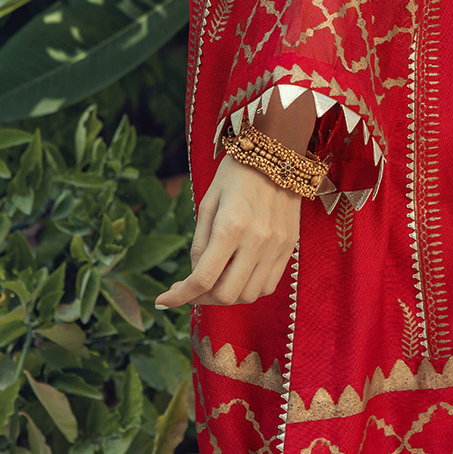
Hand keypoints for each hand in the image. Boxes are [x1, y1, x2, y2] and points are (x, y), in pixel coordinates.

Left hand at [154, 153, 301, 308]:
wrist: (277, 153)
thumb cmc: (236, 174)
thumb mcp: (208, 203)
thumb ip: (200, 243)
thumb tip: (194, 276)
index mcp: (231, 226)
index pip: (203, 278)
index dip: (180, 297)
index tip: (163, 300)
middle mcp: (257, 241)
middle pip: (227, 295)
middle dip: (203, 298)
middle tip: (191, 288)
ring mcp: (277, 246)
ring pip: (250, 295)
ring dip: (227, 295)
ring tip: (215, 280)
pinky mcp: (289, 247)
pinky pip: (269, 285)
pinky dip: (249, 289)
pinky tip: (237, 275)